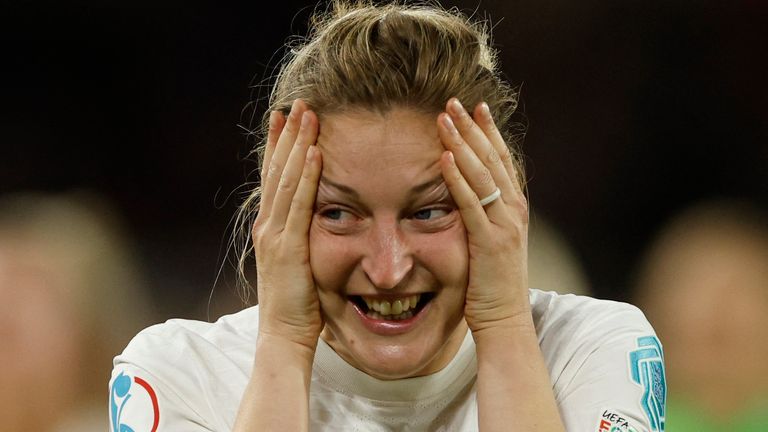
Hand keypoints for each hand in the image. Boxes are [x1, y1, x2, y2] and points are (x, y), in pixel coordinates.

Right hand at [252, 99, 323, 349]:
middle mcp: (267, 225)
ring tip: (306, 113)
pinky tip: (314, 151)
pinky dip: (306, 175)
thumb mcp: (299, 263)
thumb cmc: (297, 305)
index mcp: (270, 228)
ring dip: (296, 143)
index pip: (274, 178)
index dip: (278, 146)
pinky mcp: (287, 247)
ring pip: (285, 179)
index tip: (285, 118)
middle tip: (297, 102)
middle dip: (286, 134)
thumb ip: (302, 238)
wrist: (283, 337)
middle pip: (276, 170)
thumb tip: (318, 219)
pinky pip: (299, 203)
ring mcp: (273, 234)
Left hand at [437, 98, 530, 332]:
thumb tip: (468, 195)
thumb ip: (484, 216)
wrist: (505, 319)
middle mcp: (514, 210)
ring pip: (482, 174)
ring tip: (444, 117)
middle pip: (492, 158)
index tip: (476, 106)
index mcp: (514, 208)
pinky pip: (471, 204)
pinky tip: (445, 158)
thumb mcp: (491, 242)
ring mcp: (504, 225)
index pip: (502, 160)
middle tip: (454, 100)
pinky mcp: (489, 242)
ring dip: (463, 143)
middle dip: (473, 127)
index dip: (489, 132)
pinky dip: (458, 179)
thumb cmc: (492, 283)